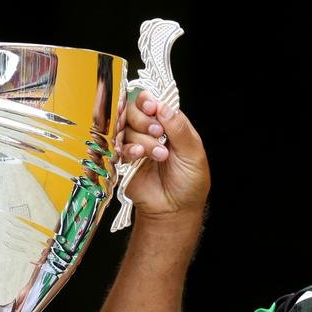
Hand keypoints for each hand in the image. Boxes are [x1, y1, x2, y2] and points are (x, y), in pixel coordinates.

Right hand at [118, 91, 209, 218]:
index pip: (153, 102)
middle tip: (157, 133)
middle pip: (133, 110)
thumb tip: (165, 107)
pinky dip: (128, 149)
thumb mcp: (193, 154)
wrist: (175, 210)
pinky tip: (139, 156)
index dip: (148, 101)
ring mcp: (136, 145)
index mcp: (169, 125)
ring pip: (125, 128)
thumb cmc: (189, 183)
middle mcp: (150, 132)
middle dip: (143, 119)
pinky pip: (119, 148)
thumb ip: (180, 129)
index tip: (151, 108)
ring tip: (158, 155)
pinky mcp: (125, 161)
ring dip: (142, 140)